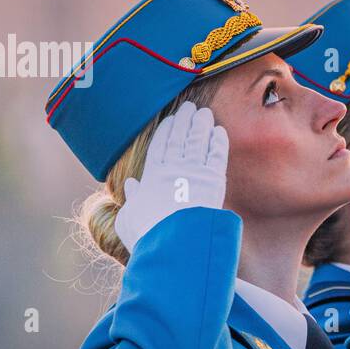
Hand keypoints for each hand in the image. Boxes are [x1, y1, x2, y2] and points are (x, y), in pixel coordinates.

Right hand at [114, 101, 228, 254]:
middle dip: (185, 121)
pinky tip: (219, 132)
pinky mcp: (213, 180)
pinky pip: (216, 155)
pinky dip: (218, 142)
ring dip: (202, 126)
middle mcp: (173, 169)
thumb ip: (132, 198)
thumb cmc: (148, 234)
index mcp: (152, 176)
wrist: (175, 241)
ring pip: (198, 142)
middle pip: (179, 139)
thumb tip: (131, 184)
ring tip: (205, 113)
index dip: (166, 131)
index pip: (159, 147)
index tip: (171, 119)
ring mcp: (194, 172)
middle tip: (190, 107)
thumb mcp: (129, 217)